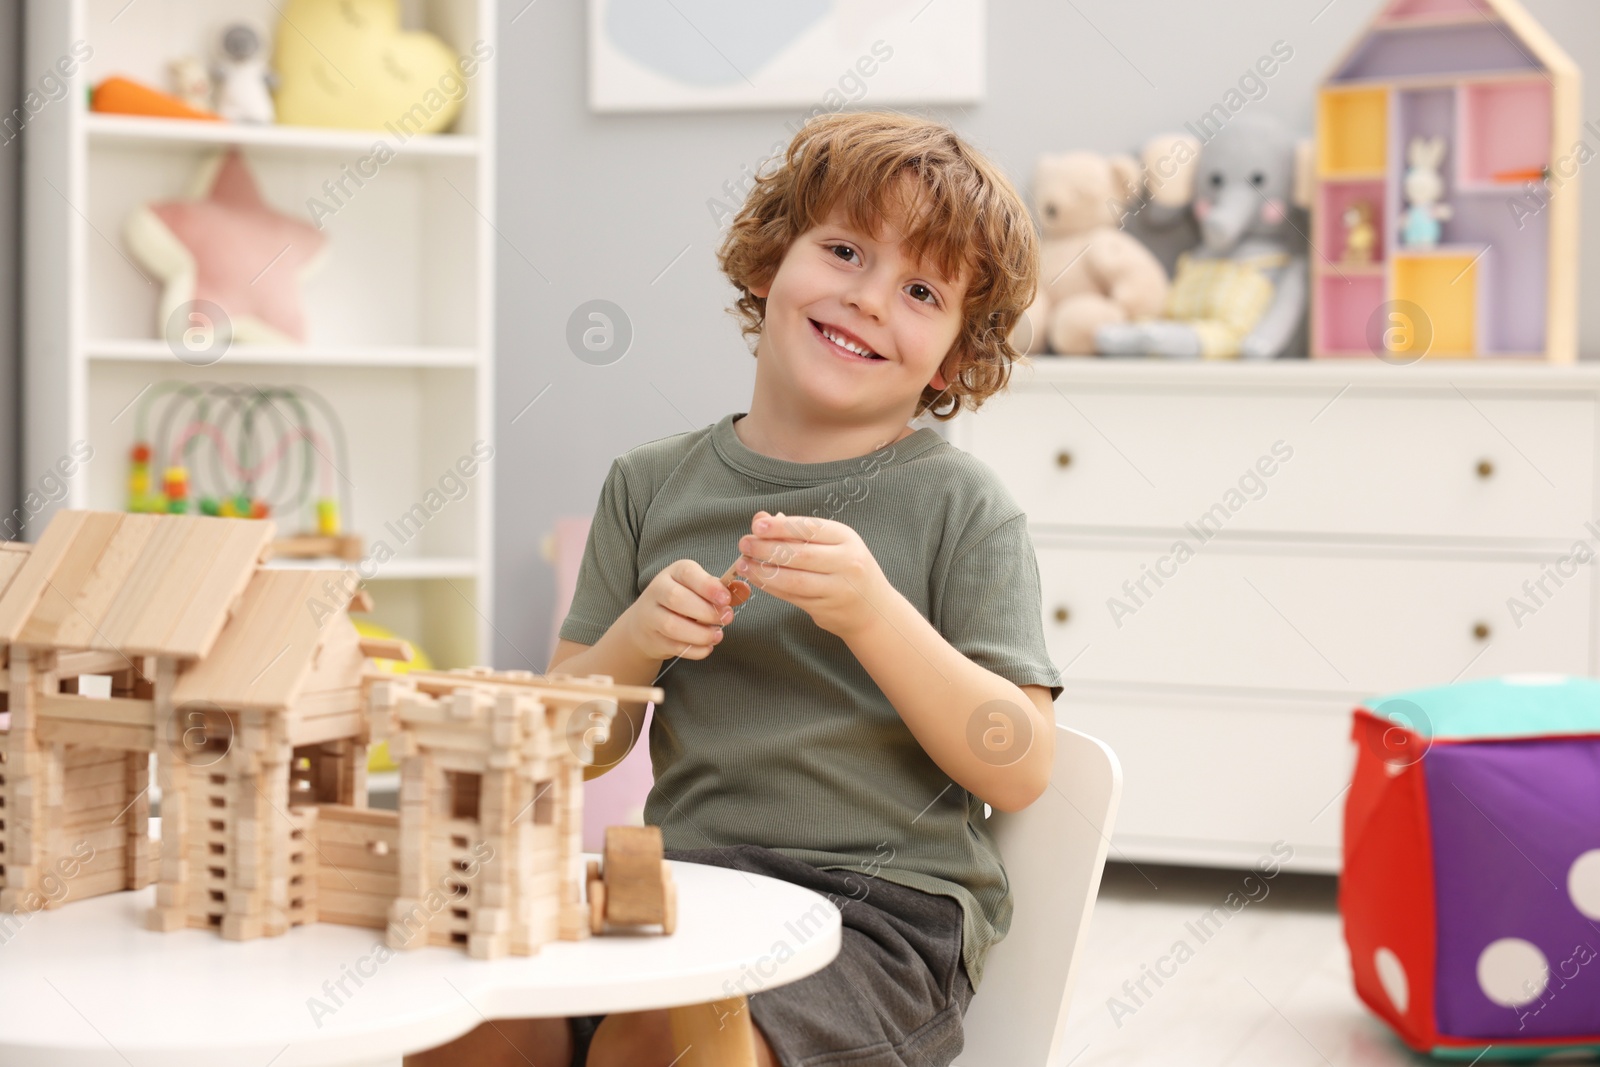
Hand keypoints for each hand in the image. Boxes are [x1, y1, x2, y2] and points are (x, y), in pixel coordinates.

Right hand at [623, 559, 735, 661]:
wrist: (645, 622)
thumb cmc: (681, 600)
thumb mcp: (698, 588)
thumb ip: (722, 590)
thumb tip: (744, 590)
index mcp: (674, 573)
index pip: (687, 573)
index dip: (708, 586)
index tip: (726, 599)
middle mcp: (658, 590)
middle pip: (677, 599)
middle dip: (706, 612)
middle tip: (726, 618)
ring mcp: (651, 616)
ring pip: (672, 626)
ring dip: (700, 634)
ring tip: (717, 635)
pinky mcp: (652, 639)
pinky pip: (674, 647)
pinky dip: (695, 650)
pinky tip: (707, 647)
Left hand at [735, 510, 888, 639]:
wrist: (873, 610)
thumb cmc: (848, 569)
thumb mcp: (832, 544)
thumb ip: (798, 531)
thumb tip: (762, 518)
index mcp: (847, 539)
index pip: (809, 528)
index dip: (781, 527)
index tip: (757, 525)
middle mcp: (846, 563)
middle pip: (798, 554)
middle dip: (766, 548)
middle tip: (744, 543)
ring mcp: (837, 589)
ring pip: (792, 580)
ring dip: (763, 571)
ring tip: (743, 563)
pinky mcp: (825, 609)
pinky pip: (791, 596)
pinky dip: (770, 587)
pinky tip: (756, 578)